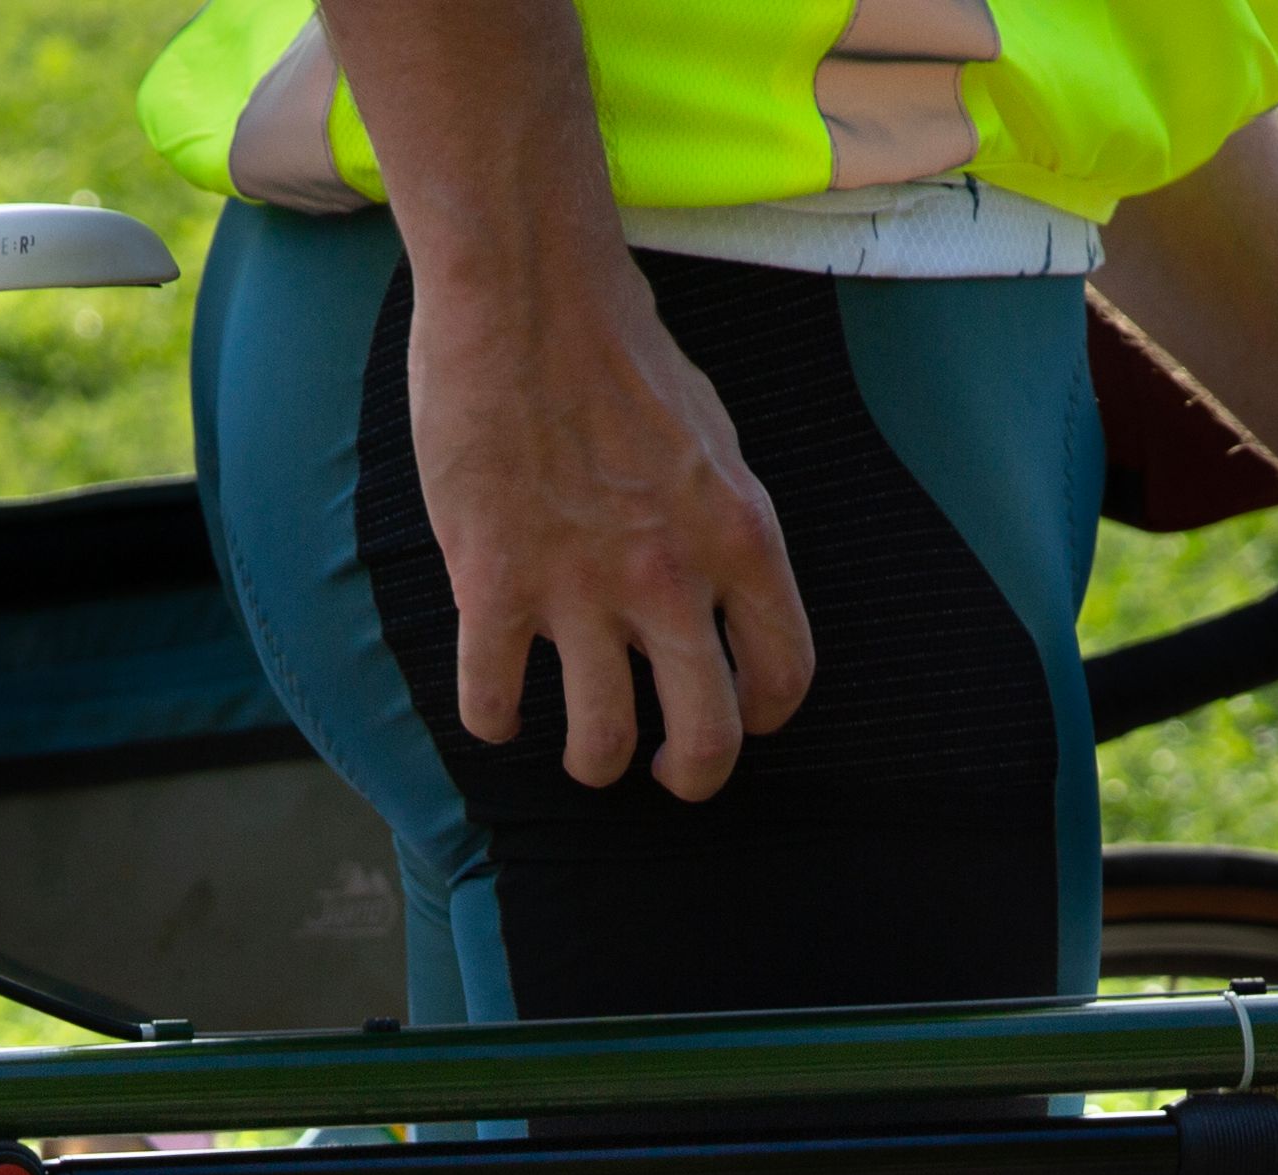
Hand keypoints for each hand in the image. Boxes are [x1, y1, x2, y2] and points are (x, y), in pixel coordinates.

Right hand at [400, 251, 817, 800]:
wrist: (526, 293)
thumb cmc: (619, 351)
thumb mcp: (715, 440)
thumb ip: (723, 529)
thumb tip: (717, 595)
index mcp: (741, 539)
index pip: (784, 677)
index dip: (763, 717)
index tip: (734, 716)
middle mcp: (670, 579)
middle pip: (707, 741)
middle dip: (688, 777)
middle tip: (661, 771)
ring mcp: (579, 588)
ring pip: (599, 744)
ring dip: (592, 762)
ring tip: (581, 748)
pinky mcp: (493, 583)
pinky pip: (493, 702)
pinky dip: (495, 722)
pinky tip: (498, 708)